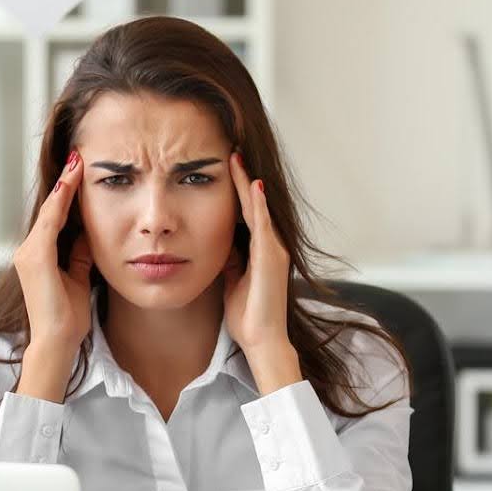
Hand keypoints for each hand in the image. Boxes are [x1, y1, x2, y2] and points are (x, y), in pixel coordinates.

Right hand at [12, 152, 93, 396]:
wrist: (57, 341)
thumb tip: (88, 233)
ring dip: (64, 186)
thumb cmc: (67, 317)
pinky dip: (60, 202)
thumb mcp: (78, 277)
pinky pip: (50, 223)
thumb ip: (79, 255)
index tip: (79, 171)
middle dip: (65, 182)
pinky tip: (70, 185)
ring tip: (77, 163)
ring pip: (50, 211)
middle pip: (51, 209)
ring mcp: (29, 253)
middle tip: (78, 156)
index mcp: (40, 255)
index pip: (56, 217)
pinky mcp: (35, 258)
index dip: (67, 193)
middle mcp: (29, 250)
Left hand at [223, 153, 301, 393]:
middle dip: (242, 177)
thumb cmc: (247, 315)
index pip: (246, 212)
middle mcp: (271, 246)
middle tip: (232, 150)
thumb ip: (230, 258)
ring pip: (259, 209)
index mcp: (260, 250)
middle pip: (254, 204)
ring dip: (248, 183)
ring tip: (237, 158)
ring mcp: (274, 250)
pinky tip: (251, 186)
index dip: (236, 189)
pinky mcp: (272, 258)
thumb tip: (217, 241)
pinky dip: (257, 205)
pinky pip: (264, 226)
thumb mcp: (232, 279)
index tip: (225, 166)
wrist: (262, 340)